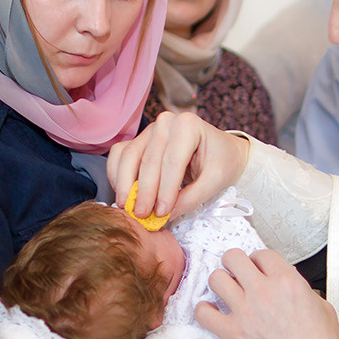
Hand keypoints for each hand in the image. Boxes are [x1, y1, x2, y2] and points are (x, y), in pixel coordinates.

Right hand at [108, 111, 248, 218]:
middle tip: (141, 215)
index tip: (161, 212)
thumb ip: (192, 197)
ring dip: (125, 184)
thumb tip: (165, 215)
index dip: (165, 189)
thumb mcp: (216, 180)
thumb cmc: (221, 161)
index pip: (172, 160)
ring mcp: (149, 130)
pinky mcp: (139, 140)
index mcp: (188, 125)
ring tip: (127, 207)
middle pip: (149, 159)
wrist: (221, 150)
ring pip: (129, 156)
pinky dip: (117, 175)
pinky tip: (122, 194)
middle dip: (144, 190)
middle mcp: (166, 122)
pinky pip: (120, 155)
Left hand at [196, 248, 338, 338]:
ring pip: (216, 279)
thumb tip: (293, 290)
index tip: (258, 268)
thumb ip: (303, 292)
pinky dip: (204, 311)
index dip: (258, 260)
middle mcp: (262, 291)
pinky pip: (203, 313)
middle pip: (233, 258)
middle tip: (237, 273)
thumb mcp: (323, 308)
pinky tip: (212, 314)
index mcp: (287, 282)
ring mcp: (244, 311)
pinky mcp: (231, 333)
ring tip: (225, 292)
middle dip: (234, 264)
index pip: (262, 254)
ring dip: (220, 283)